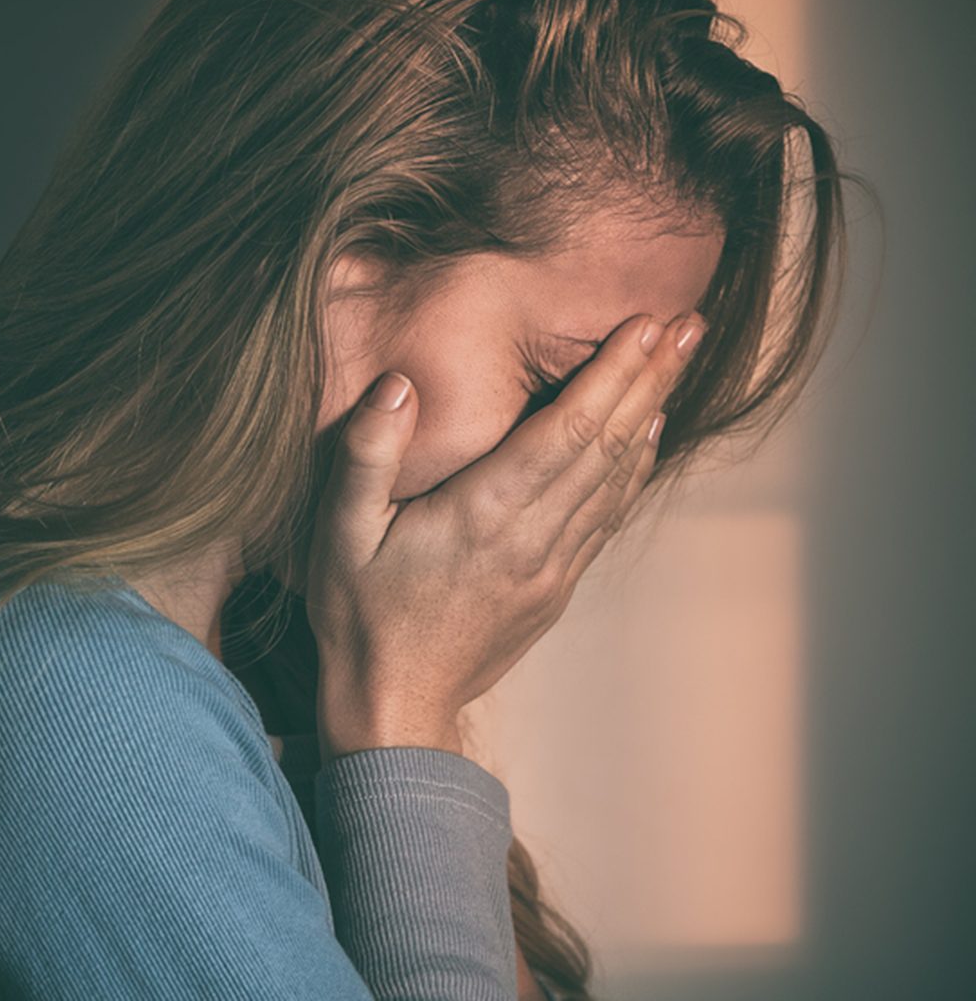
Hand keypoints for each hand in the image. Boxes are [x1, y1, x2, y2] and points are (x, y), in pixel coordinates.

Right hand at [307, 310, 706, 758]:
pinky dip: (634, 468)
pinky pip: (608, 515)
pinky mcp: (556, 586)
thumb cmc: (361, 613)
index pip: (567, 431)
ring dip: (652, 414)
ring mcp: (553, 566)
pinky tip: (648, 436)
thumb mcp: (339, 532)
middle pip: (608, 445)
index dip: (612, 375)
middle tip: (690, 324)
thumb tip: (398, 384)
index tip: (646, 325)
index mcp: (484, 514)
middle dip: (652, 378)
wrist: (396, 706)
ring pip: (617, 478)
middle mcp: (533, 537)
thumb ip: (367, 454)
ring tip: (681, 363)